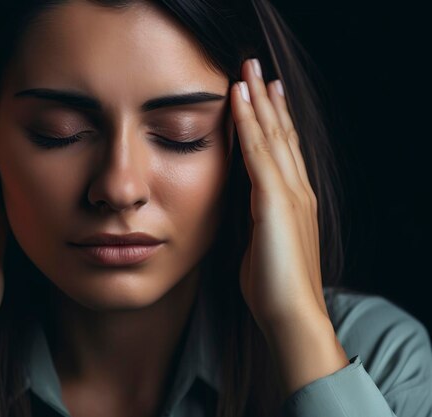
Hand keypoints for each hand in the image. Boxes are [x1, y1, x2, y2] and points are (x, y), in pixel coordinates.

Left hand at [231, 59, 328, 334]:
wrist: (291, 314)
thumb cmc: (273, 288)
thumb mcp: (262, 247)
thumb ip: (257, 225)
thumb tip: (246, 217)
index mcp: (294, 202)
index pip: (284, 152)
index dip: (274, 121)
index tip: (265, 96)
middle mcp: (297, 190)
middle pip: (282, 134)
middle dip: (268, 99)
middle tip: (258, 69)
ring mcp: (289, 192)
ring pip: (271, 135)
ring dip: (258, 100)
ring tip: (249, 70)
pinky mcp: (275, 200)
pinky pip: (258, 151)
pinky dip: (248, 122)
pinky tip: (238, 99)